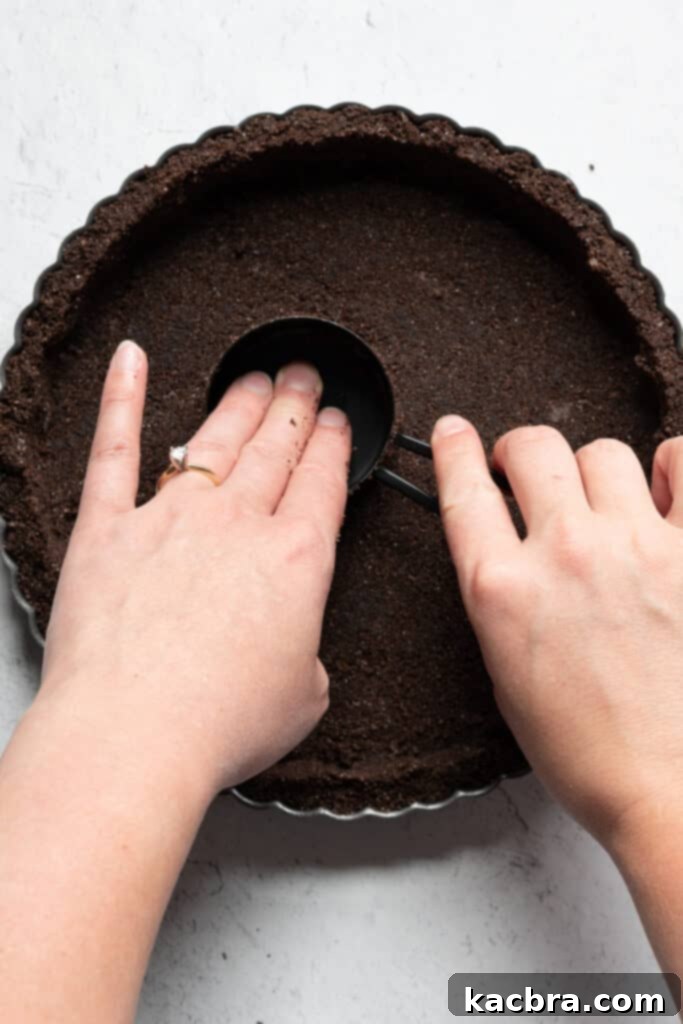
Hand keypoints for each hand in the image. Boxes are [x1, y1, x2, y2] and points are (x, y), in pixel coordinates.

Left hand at [40, 340, 350, 795]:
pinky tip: (130, 362)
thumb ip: (304, 656)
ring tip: (256, 377)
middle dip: (296, 406)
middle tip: (306, 376)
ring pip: (214, 438)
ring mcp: (169, 518)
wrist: (133, 734)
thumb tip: (290, 650)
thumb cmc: (217, 722)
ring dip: (240, 401)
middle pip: (276, 447)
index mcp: (296, 560)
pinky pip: (115, 448)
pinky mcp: (106, 528)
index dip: (335, 444)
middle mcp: (236, 525)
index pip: (323, 481)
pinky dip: (121, 399)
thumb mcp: (303, 696)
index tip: (338, 422)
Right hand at [432, 416, 682, 848]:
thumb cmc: (588, 749)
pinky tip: (660, 492)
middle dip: (521, 452)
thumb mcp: (505, 671)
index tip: (456, 434)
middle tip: (527, 471)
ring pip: (603, 451)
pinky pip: (680, 461)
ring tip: (602, 500)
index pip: (464, 489)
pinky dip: (668, 468)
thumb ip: (500, 596)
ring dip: (592, 471)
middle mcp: (565, 555)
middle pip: (533, 447)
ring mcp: (635, 546)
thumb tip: (509, 547)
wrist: (668, 789)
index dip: (454, 450)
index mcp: (502, 589)